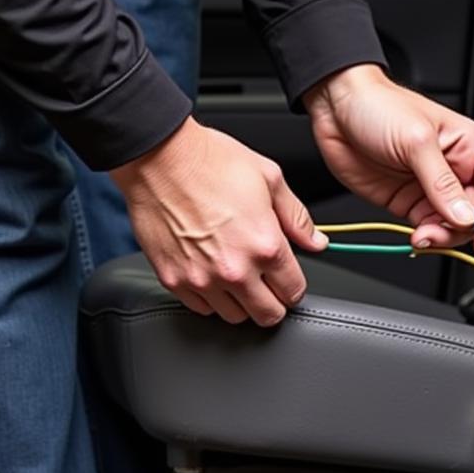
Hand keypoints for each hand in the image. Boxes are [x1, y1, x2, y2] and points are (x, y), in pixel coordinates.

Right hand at [110, 117, 327, 324]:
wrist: (157, 156)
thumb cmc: (210, 161)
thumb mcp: (269, 178)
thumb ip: (297, 217)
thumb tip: (316, 241)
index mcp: (265, 246)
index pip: (294, 292)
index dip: (293, 286)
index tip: (287, 279)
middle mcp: (235, 269)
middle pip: (267, 316)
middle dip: (273, 302)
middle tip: (266, 284)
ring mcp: (202, 279)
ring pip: (234, 317)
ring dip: (241, 302)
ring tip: (237, 276)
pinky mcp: (173, 280)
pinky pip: (201, 308)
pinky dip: (210, 298)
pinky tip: (212, 274)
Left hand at [305, 65, 473, 253]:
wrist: (336, 107)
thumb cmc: (378, 106)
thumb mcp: (416, 141)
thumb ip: (442, 184)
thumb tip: (466, 217)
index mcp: (470, 148)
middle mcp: (455, 171)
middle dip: (465, 232)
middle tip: (442, 234)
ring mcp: (431, 189)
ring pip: (454, 228)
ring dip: (442, 239)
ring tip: (423, 236)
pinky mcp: (408, 202)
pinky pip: (428, 229)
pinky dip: (425, 239)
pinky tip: (415, 237)